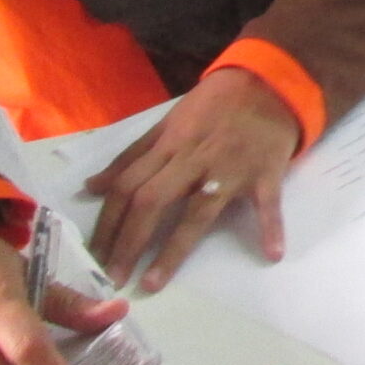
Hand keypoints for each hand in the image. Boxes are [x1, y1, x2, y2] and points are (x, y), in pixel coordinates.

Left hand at [87, 66, 300, 290]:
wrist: (268, 81)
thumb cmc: (215, 104)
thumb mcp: (169, 122)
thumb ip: (132, 156)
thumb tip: (92, 186)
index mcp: (169, 144)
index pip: (127, 185)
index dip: (107, 222)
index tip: (94, 257)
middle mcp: (193, 159)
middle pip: (152, 201)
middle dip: (128, 242)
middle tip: (113, 280)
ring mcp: (230, 169)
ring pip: (197, 212)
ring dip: (174, 250)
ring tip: (152, 283)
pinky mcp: (265, 174)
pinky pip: (267, 204)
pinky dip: (271, 227)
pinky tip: (271, 253)